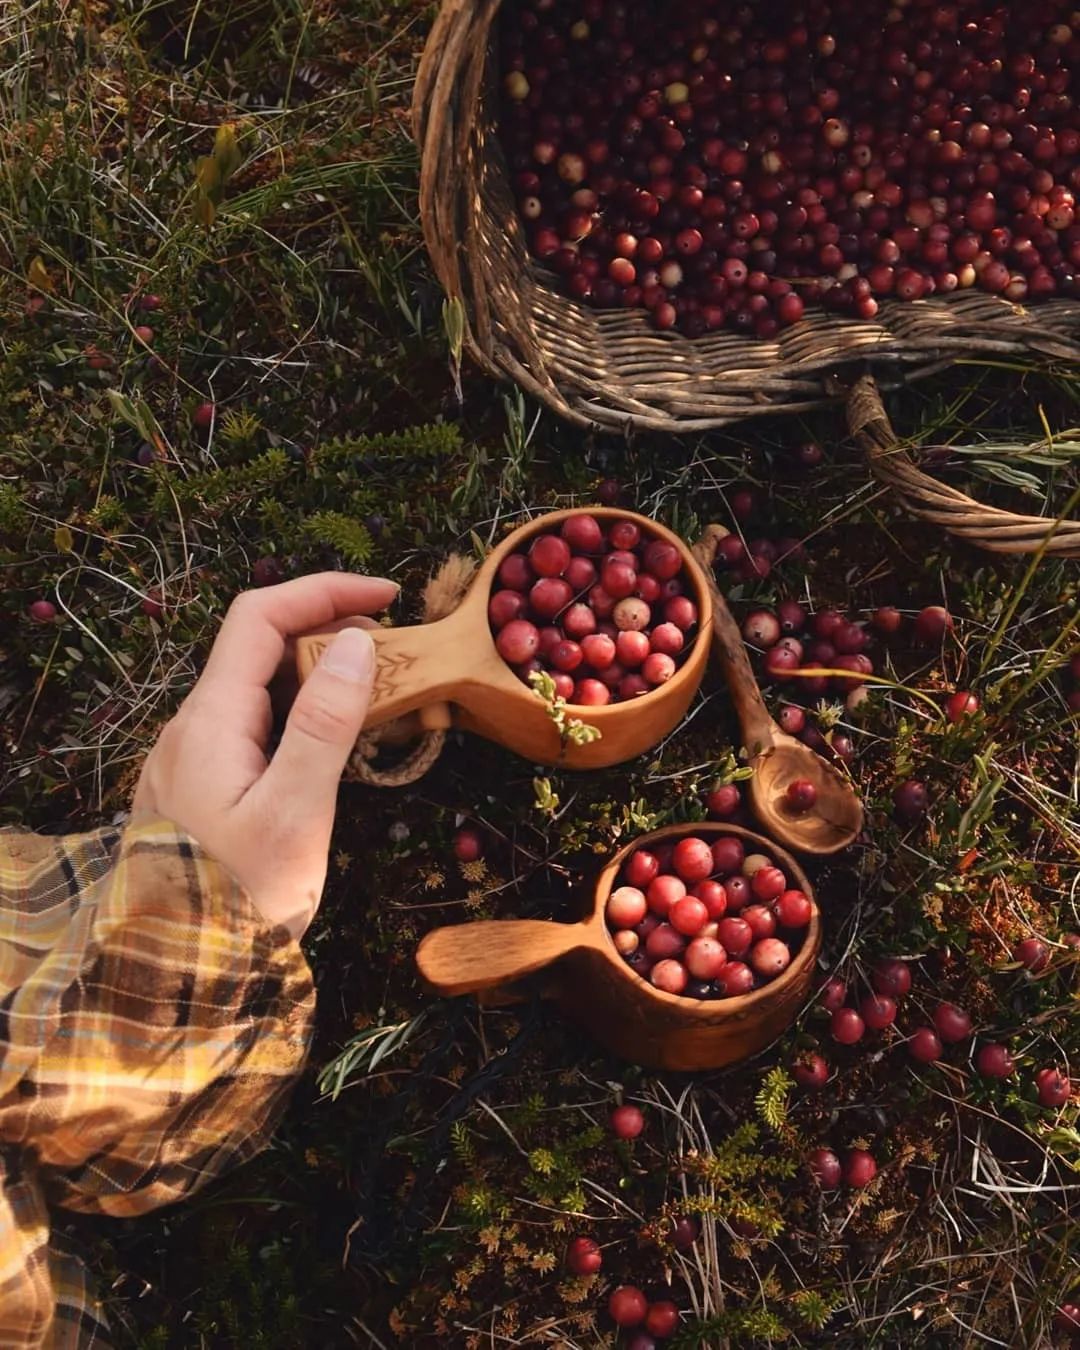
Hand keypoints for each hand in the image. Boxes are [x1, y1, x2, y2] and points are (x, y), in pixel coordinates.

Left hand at [131, 572, 397, 937]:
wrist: (170, 980)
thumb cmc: (236, 902)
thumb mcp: (294, 813)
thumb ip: (324, 725)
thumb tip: (355, 642)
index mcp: (209, 721)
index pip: (259, 618)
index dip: (324, 592)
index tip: (389, 598)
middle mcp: (192, 728)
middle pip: (258, 649)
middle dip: (329, 632)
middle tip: (397, 655)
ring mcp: (192, 760)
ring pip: (258, 691)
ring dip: (318, 677)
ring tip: (378, 697)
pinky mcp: (201, 790)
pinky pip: (254, 728)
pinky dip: (301, 716)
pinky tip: (333, 746)